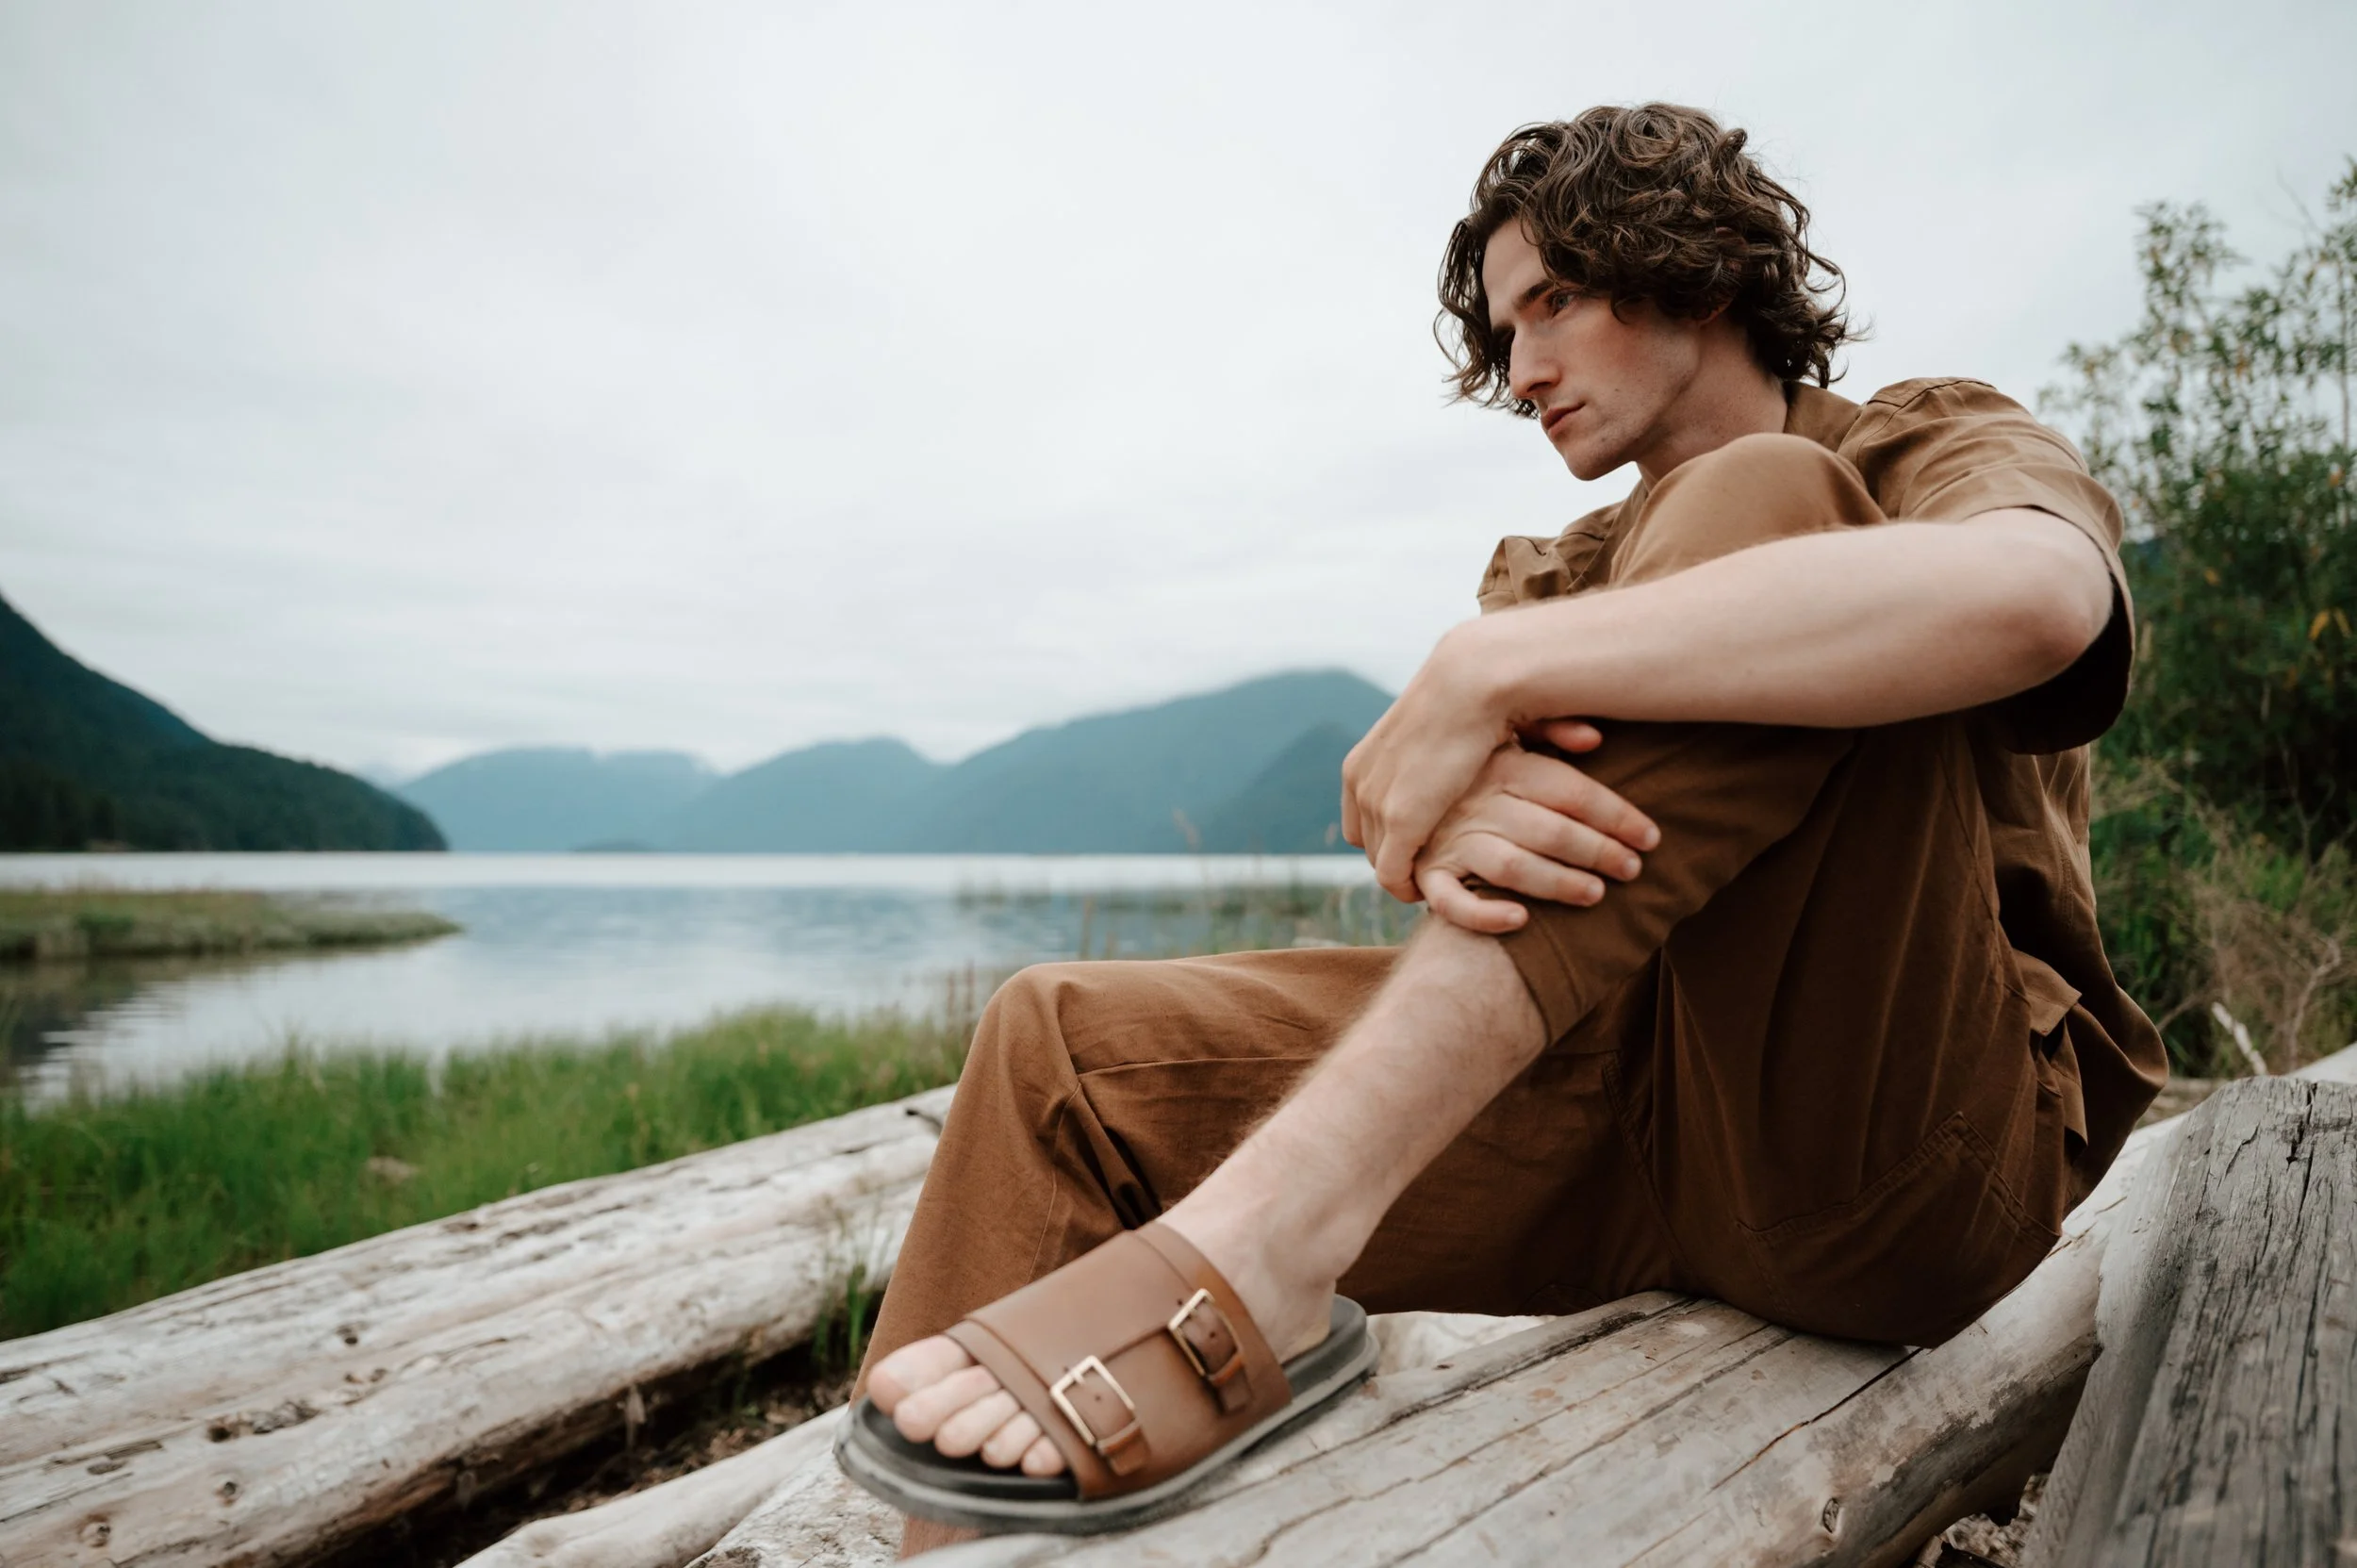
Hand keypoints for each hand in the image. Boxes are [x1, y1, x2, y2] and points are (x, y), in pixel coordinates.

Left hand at [1342, 622, 1521, 899]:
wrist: (1472, 681)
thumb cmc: (1477, 700)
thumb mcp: (1443, 732)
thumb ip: (1437, 759)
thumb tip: (1456, 768)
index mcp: (1364, 760)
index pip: (1361, 818)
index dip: (1388, 837)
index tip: (1423, 847)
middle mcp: (1360, 781)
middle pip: (1368, 843)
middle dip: (1398, 859)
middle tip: (1433, 870)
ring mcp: (1375, 801)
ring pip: (1381, 861)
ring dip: (1408, 875)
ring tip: (1440, 880)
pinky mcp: (1400, 821)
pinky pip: (1393, 875)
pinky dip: (1409, 889)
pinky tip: (1433, 892)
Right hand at [1412, 730, 1660, 933]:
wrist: (1395, 773)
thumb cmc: (1467, 753)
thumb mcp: (1504, 729)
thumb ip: (1549, 728)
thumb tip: (1594, 738)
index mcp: (1499, 763)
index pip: (1571, 791)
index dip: (1618, 816)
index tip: (1651, 837)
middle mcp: (1474, 799)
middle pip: (1552, 830)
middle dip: (1600, 852)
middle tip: (1633, 869)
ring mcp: (1446, 837)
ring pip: (1513, 866)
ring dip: (1559, 883)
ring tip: (1596, 894)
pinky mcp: (1423, 870)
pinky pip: (1451, 901)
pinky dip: (1484, 914)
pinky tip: (1520, 920)